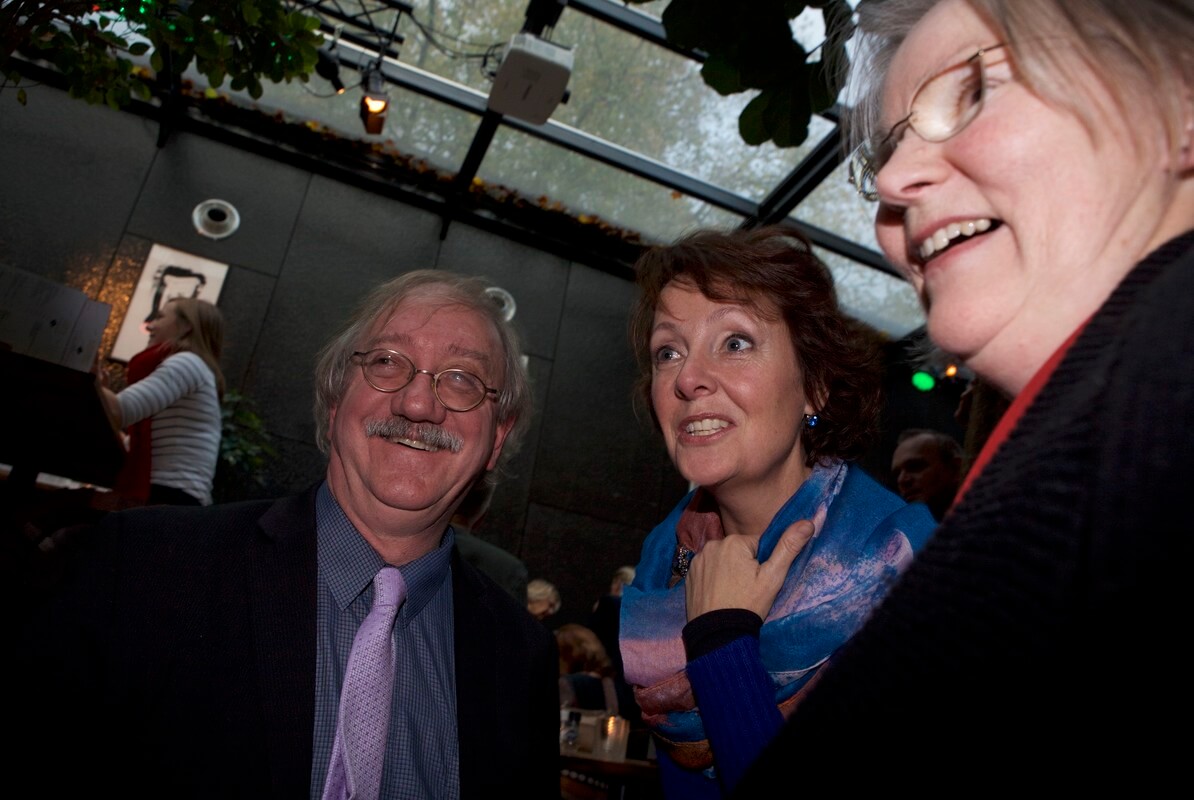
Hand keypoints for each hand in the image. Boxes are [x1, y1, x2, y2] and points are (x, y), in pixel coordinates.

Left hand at [684, 520, 814, 620]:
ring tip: (732, 593)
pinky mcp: (689, 574)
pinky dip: (713, 578)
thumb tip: (807, 522)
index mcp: (734, 541)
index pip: (757, 544)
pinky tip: (718, 594)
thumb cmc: (749, 604)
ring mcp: (697, 560)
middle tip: (746, 589)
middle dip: (744, 565)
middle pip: (738, 551)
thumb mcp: (773, 577)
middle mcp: (712, 544)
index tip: (759, 581)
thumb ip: (788, 547)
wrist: (718, 634)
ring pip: (722, 559)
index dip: (762, 563)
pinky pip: (707, 570)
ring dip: (728, 570)